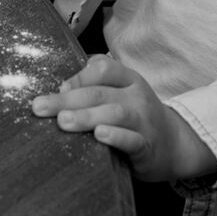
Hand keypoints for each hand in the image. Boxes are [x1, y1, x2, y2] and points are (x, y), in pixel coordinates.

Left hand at [31, 55, 215, 183]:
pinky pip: (132, 140)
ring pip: (115, 113)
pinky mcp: (148, 146)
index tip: (58, 88)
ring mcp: (144, 120)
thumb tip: (62, 87)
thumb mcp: (122, 94)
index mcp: (128, 79)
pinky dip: (116, 137)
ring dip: (87, 116)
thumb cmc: (137, 116)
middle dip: (68, 99)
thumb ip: (96, 86)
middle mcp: (137, 96)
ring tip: (63, 121)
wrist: (175, 144)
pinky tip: (99, 135)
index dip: (79, 77)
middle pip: (100, 92)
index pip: (103, 69)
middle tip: (40, 107)